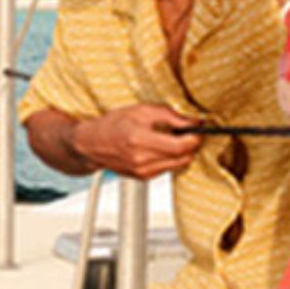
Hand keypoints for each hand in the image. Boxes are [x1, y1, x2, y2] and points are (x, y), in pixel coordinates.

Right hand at [73, 104, 200, 178]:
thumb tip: (193, 122)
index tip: (198, 129)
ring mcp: (142, 171)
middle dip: (191, 144)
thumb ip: (170, 116)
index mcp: (140, 140)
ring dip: (181, 152)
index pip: (181, 146)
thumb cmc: (113, 124)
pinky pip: (168, 168)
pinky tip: (160, 148)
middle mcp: (141, 159)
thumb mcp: (141, 110)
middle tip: (187, 132)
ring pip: (179, 164)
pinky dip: (170, 158)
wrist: (91, 144)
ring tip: (171, 138)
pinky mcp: (144, 177)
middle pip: (183, 157)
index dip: (195, 137)